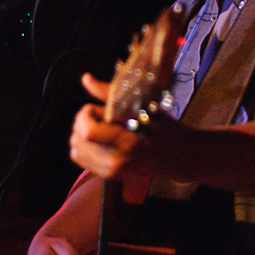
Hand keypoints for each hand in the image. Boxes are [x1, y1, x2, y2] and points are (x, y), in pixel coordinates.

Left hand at [70, 72, 187, 183]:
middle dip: (83, 122)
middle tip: (100, 115)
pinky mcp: (109, 176)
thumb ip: (110, 93)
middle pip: (77, 139)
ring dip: (82, 134)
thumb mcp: (142, 105)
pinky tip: (100, 138)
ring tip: (101, 127)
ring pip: (75, 149)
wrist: (179, 157)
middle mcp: (116, 162)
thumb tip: (85, 78)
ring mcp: (111, 172)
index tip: (97, 107)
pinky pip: (81, 158)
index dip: (86, 114)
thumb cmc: (163, 127)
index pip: (88, 132)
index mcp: (127, 143)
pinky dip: (85, 145)